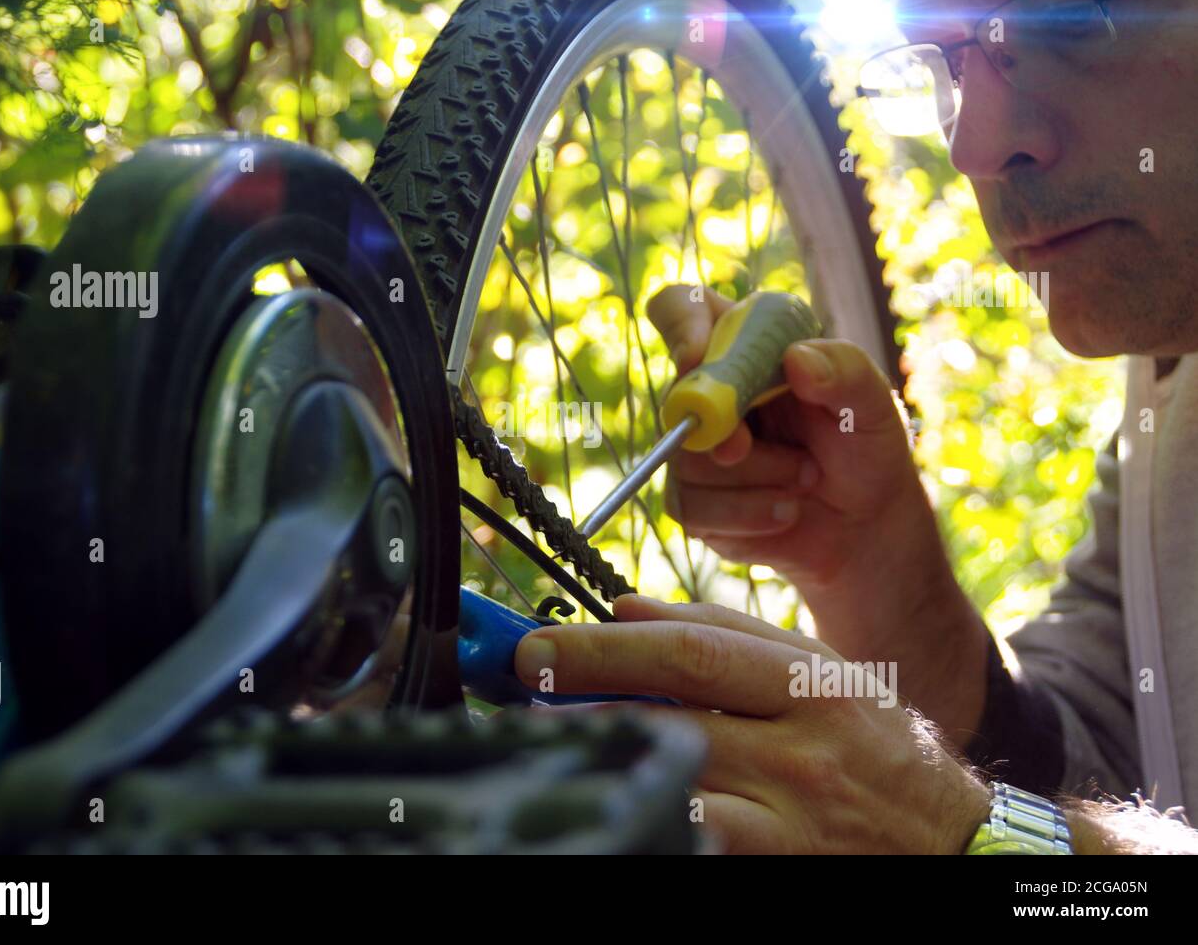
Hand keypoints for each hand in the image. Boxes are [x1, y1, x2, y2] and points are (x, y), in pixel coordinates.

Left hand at [515, 594, 991, 853]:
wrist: (952, 844)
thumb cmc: (878, 748)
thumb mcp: (823, 671)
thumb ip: (727, 630)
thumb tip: (625, 605)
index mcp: (811, 684)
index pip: (690, 652)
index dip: (602, 647)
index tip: (537, 645)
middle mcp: (802, 749)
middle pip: (668, 716)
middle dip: (582, 698)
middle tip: (521, 688)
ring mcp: (790, 820)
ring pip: (673, 782)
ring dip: (605, 757)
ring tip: (557, 738)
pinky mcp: (777, 868)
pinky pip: (695, 841)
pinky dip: (649, 814)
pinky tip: (617, 792)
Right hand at [648, 284, 920, 584]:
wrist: (865, 523)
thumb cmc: (865, 447)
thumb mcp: (872, 401)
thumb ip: (844, 369)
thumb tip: (795, 359)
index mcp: (745, 346)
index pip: (683, 308)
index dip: (681, 325)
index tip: (698, 357)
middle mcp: (711, 392)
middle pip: (676, 396)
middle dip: (718, 427)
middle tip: (745, 446)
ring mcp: (696, 448)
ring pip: (687, 460)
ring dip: (757, 476)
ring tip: (806, 477)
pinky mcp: (694, 501)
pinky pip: (692, 510)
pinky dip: (747, 515)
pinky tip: (786, 512)